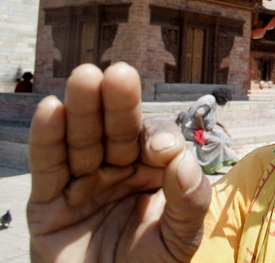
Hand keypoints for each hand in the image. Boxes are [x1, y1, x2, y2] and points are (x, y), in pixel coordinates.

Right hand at [27, 62, 211, 261]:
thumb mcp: (181, 239)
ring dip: (83, 109)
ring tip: (85, 77)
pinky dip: (47, 138)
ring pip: (82, 140)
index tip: (161, 151)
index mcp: (154, 173)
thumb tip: (181, 158)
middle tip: (119, 74)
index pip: (155, 141)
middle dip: (118, 103)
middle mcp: (118, 170)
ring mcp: (82, 183)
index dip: (158, 138)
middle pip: (117, 130)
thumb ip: (189, 200)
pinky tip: (52, 109)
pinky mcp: (49, 203)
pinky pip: (48, 166)